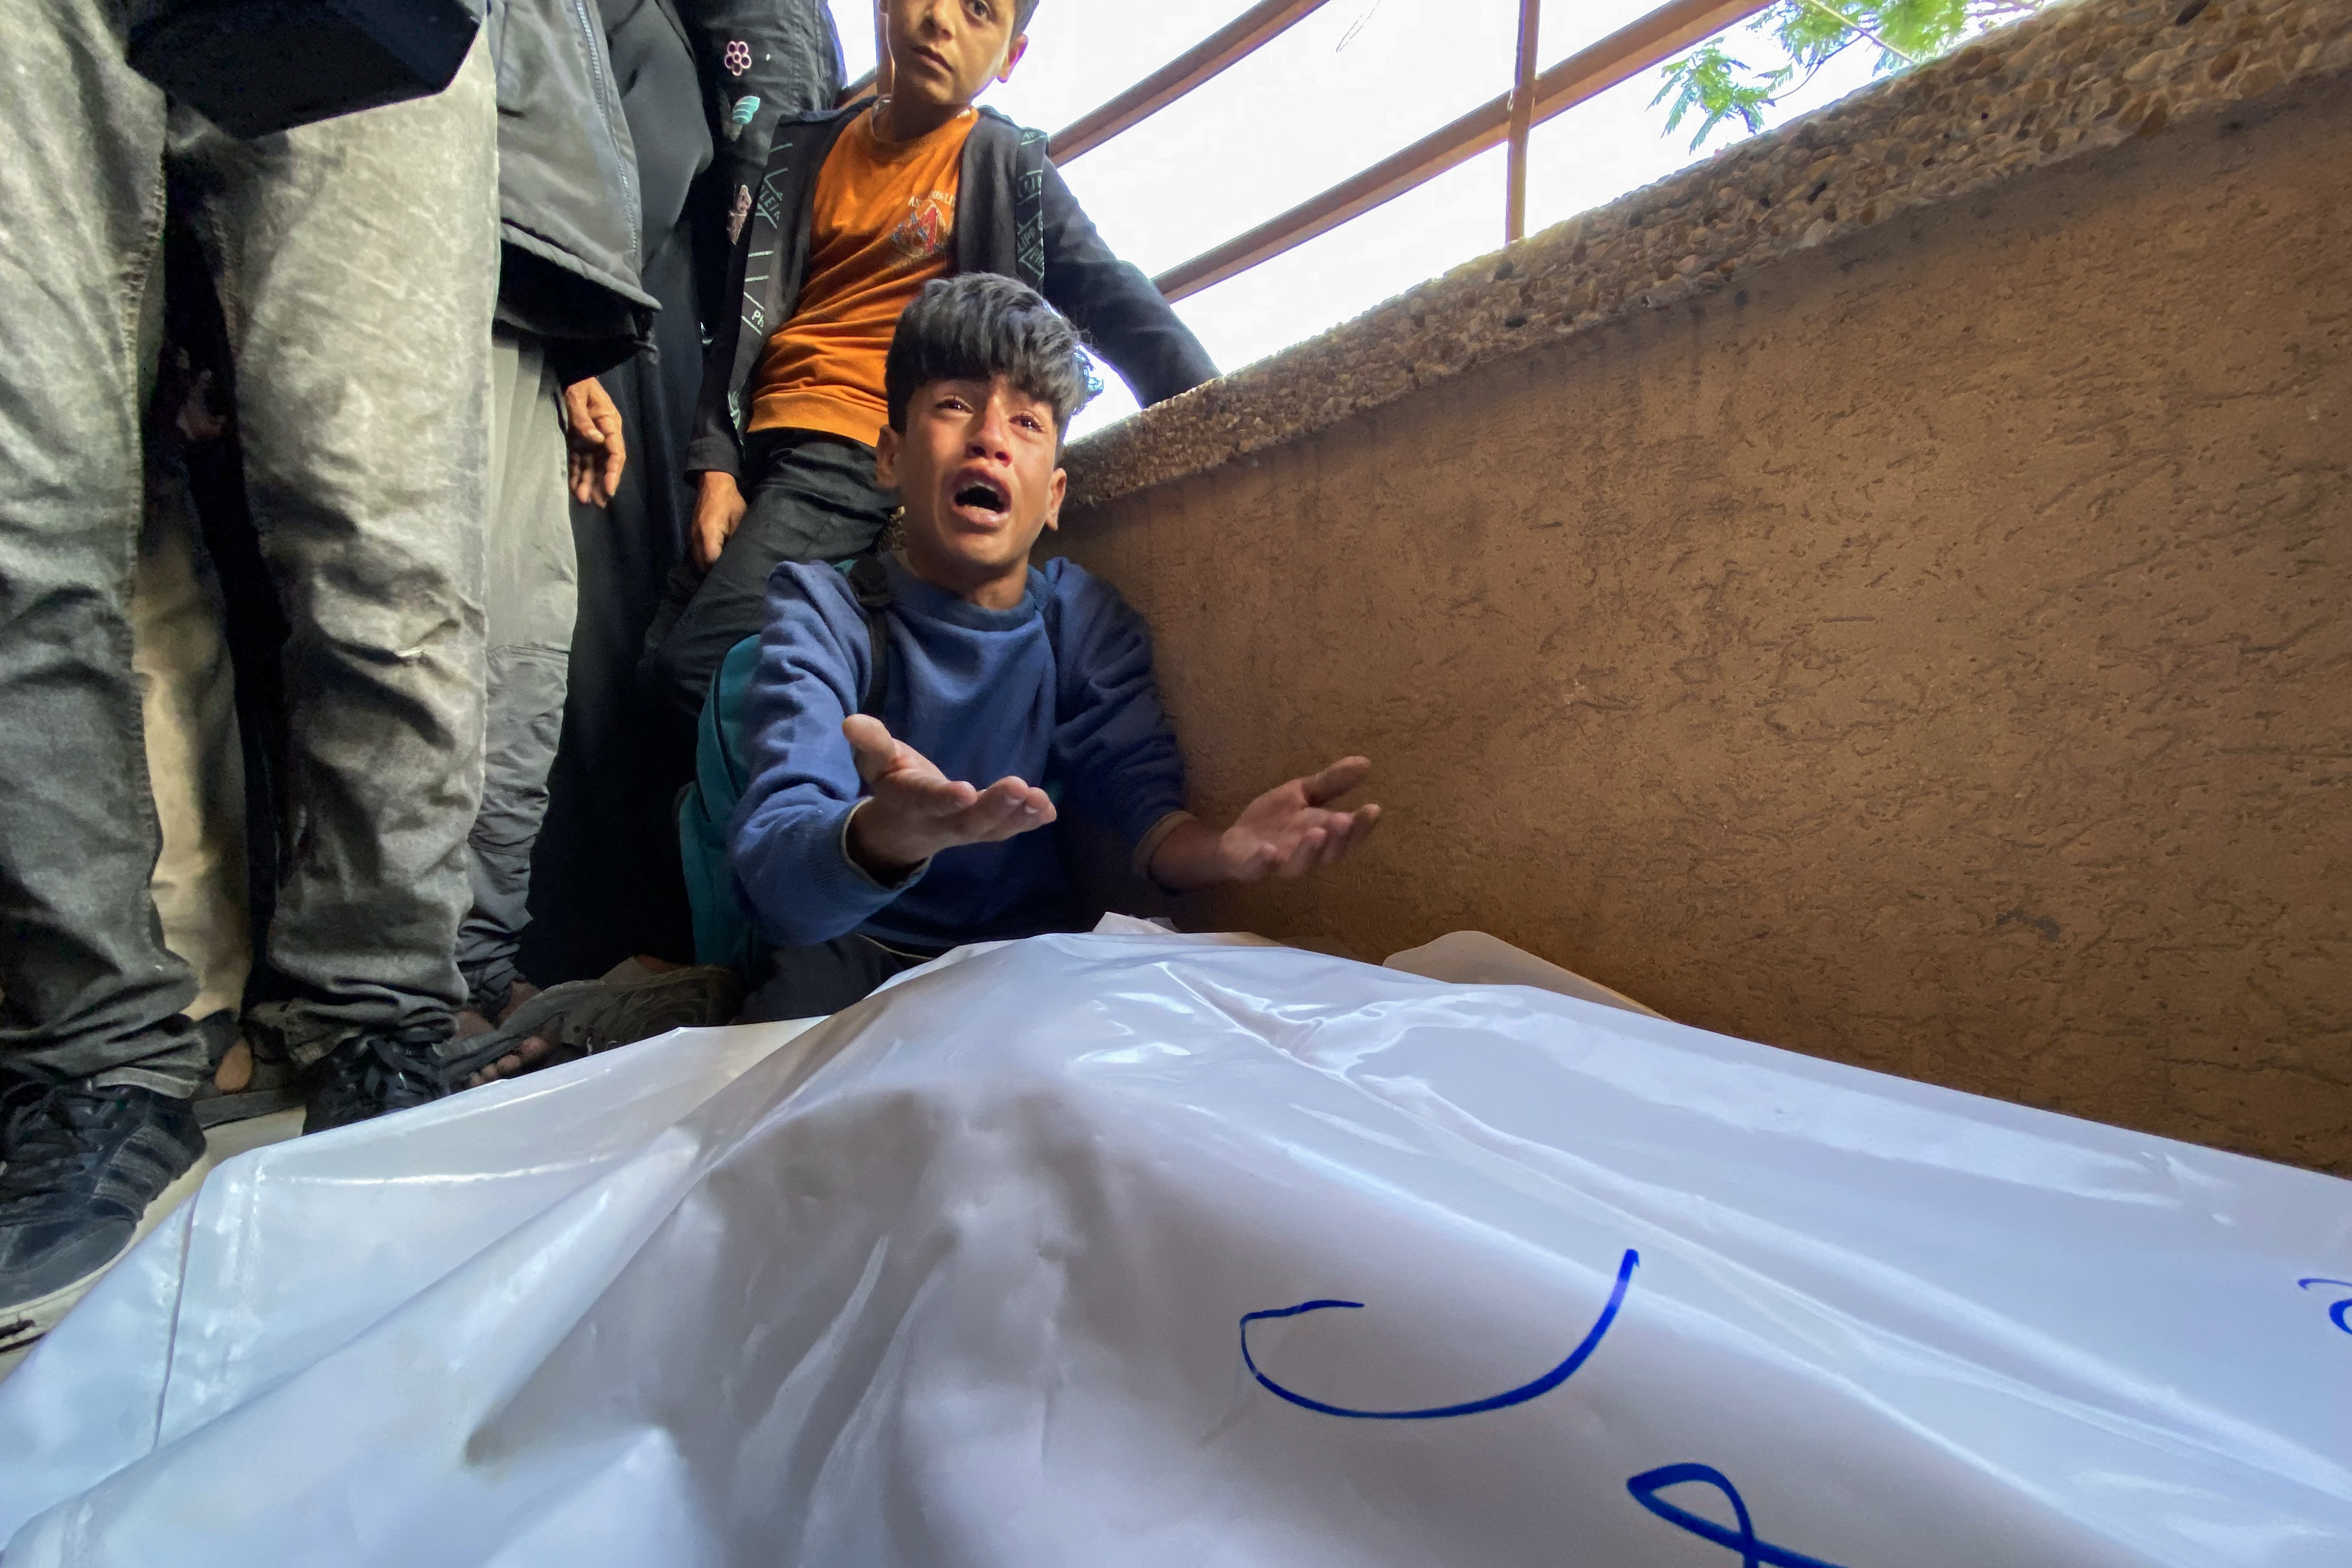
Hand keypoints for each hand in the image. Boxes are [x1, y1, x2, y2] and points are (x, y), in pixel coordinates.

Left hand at [561, 377, 625, 505]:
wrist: (570, 372)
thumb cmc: (576, 382)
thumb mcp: (577, 397)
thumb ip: (584, 420)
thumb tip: (597, 441)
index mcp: (609, 423)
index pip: (615, 453)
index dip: (613, 473)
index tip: (609, 490)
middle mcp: (603, 434)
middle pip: (605, 463)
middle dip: (601, 483)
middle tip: (596, 503)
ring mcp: (591, 437)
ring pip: (592, 464)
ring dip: (588, 482)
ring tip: (583, 500)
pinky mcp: (578, 439)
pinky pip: (579, 459)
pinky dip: (577, 473)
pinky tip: (574, 487)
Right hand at [691, 470, 746, 571]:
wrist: (713, 484)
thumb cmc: (730, 501)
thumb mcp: (740, 520)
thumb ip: (737, 541)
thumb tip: (741, 559)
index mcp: (708, 534)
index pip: (711, 561)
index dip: (721, 570)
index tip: (734, 573)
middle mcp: (696, 538)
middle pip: (702, 566)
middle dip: (715, 572)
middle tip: (731, 574)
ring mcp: (692, 538)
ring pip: (698, 562)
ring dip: (709, 567)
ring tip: (724, 569)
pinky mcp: (692, 536)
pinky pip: (696, 554)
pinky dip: (705, 560)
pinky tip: (717, 561)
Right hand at [842, 714, 1056, 877]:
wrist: (901, 827)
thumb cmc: (893, 782)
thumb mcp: (876, 761)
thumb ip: (869, 742)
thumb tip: (850, 722)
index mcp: (911, 800)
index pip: (927, 800)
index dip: (944, 798)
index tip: (965, 791)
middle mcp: (941, 821)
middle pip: (969, 820)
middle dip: (994, 807)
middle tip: (1019, 788)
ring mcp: (965, 830)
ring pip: (992, 829)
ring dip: (1017, 816)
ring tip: (1040, 801)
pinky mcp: (984, 830)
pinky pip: (1007, 830)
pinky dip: (1028, 822)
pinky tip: (1049, 811)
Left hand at [1149, 757, 1380, 890]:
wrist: (1235, 840)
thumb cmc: (1274, 819)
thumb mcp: (1303, 793)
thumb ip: (1331, 782)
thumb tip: (1366, 763)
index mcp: (1321, 835)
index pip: (1348, 834)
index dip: (1362, 825)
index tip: (1374, 808)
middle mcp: (1305, 853)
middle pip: (1329, 853)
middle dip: (1340, 839)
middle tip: (1346, 820)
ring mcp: (1279, 863)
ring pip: (1300, 865)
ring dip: (1310, 851)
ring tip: (1317, 833)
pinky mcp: (1251, 868)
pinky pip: (1259, 869)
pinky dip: (1265, 862)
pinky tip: (1269, 851)